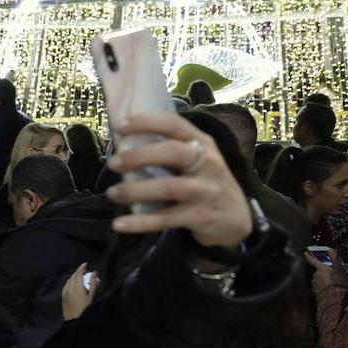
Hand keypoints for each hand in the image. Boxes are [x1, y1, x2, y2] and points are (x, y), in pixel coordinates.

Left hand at [62, 263, 98, 320]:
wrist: (74, 321)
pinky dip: (70, 282)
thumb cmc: (86, 309)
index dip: (81, 268)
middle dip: (78, 272)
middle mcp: (69, 288)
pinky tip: (73, 284)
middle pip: (73, 276)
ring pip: (68, 281)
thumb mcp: (91, 296)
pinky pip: (66, 286)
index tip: (85, 264)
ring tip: (80, 276)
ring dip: (74, 277)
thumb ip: (93, 284)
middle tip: (84, 270)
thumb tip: (94, 273)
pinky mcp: (63, 297)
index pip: (78, 273)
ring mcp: (64, 292)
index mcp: (76, 287)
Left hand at [105, 114, 251, 249]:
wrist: (235, 218)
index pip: (175, 125)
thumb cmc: (204, 182)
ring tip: (112, 193)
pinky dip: (141, 222)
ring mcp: (207, 190)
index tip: (119, 125)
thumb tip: (121, 144)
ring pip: (170, 187)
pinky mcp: (202, 216)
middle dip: (140, 156)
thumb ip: (168, 149)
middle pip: (174, 153)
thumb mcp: (196, 160)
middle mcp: (208, 163)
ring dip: (136, 190)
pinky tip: (119, 224)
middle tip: (113, 163)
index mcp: (202, 143)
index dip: (147, 122)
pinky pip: (167, 218)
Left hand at [306, 247, 347, 288]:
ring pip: (319, 279)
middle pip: (318, 271)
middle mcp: (315, 275)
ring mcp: (314, 284)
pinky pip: (319, 287)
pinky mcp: (316, 291)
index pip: (312, 260)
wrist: (334, 298)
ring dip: (325, 280)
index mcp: (320, 269)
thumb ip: (335, 258)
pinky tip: (331, 289)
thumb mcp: (339, 269)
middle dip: (324, 272)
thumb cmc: (338, 283)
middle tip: (334, 275)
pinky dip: (324, 287)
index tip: (306, 253)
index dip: (309, 256)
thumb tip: (330, 250)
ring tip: (334, 283)